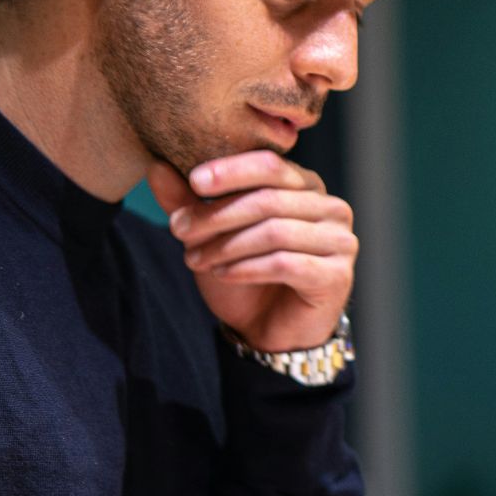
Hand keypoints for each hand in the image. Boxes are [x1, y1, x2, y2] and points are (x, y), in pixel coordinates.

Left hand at [148, 151, 355, 352]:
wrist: (268, 330)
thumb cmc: (245, 275)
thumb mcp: (210, 235)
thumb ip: (187, 202)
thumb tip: (156, 166)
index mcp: (305, 185)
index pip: (270, 165)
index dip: (232, 171)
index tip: (194, 181)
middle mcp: (330, 207)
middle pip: (268, 199)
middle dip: (216, 215)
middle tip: (179, 231)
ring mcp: (340, 241)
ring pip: (274, 231)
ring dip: (227, 245)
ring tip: (195, 259)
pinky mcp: (336, 276)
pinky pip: (286, 264)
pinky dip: (247, 268)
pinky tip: (223, 274)